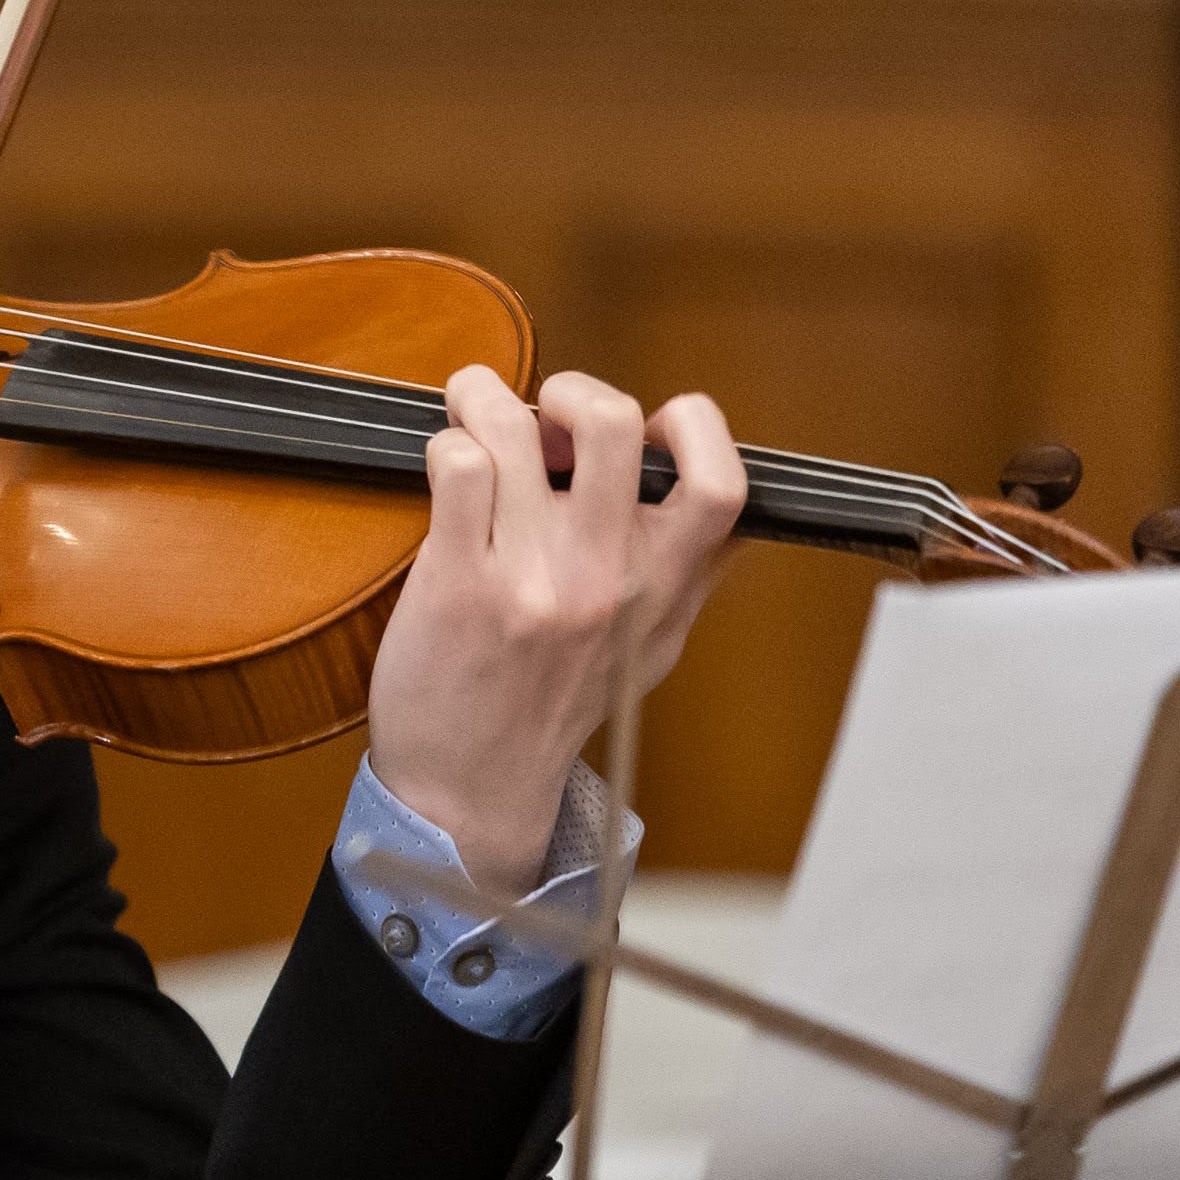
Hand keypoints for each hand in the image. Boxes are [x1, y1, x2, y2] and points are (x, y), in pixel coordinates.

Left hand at [365, 367, 743, 900]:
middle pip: (613, 424)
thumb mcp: (652, 649)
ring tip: (473, 419)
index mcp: (662, 587)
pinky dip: (445, 448)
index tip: (647, 426)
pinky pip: (457, 468)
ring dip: (484, 402)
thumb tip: (734, 506)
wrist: (473, 789)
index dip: (690, 425)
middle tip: (544, 414)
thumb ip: (692, 575)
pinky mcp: (458, 582)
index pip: (720, 483)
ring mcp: (531, 578)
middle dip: (573, 390)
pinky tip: (447, 474)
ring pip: (513, 429)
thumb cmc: (555, 708)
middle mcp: (605, 579)